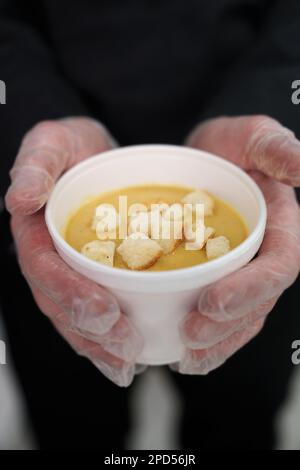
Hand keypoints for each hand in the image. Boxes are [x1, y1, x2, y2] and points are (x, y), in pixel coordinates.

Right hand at [5, 117, 142, 386]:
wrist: (93, 158)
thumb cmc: (73, 149)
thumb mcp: (54, 142)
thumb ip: (36, 163)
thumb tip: (20, 197)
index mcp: (35, 232)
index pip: (44, 270)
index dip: (69, 293)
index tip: (103, 311)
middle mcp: (49, 258)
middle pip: (60, 304)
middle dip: (90, 331)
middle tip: (126, 347)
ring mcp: (70, 272)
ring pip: (77, 318)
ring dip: (101, 346)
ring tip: (128, 365)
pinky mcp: (95, 278)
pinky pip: (97, 314)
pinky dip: (110, 339)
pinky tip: (131, 358)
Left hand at [177, 115, 299, 374]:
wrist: (199, 161)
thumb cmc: (228, 147)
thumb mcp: (251, 136)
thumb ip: (276, 148)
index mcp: (281, 227)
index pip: (280, 266)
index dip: (252, 288)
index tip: (213, 301)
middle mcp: (265, 256)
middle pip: (258, 302)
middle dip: (228, 325)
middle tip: (190, 335)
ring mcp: (242, 273)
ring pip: (239, 319)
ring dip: (216, 343)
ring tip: (185, 357)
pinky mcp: (217, 281)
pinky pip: (218, 318)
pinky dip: (204, 340)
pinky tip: (179, 354)